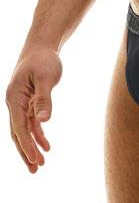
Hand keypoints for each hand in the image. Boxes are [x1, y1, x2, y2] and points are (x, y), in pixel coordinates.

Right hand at [5, 46, 62, 172]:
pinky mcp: (29, 101)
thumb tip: (44, 120)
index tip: (34, 158)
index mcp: (14, 97)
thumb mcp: (47, 77)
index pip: (19, 125)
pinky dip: (38, 134)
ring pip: (24, 129)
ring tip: (41, 163)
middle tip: (36, 169)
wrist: (42, 46)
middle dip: (26, 151)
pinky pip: (31, 122)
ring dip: (32, 146)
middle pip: (18, 132)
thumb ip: (45, 98)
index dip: (26, 143)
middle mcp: (14, 102)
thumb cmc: (44, 59)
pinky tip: (46, 145)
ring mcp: (21, 103)